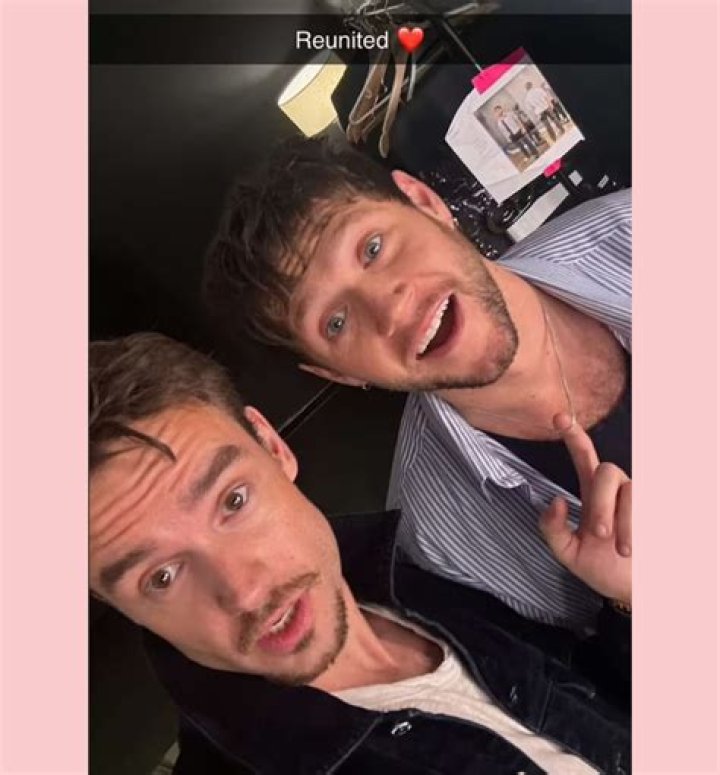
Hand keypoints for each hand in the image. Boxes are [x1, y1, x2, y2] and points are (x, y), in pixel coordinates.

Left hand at [539, 414, 631, 605]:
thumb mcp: (568, 552)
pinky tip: (635, 549)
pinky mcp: (657, 510)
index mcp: (592, 493)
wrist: (634, 591)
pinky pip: (646, 506)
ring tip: (623, 550)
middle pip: (608, 470)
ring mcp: (638, 499)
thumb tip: (556, 501)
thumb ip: (552, 529)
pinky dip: (636, 529)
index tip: (559, 417)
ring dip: (621, 521)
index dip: (573, 436)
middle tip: (598, 534)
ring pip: (629, 489)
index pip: (584, 457)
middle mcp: (616, 490)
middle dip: (601, 503)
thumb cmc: (602, 568)